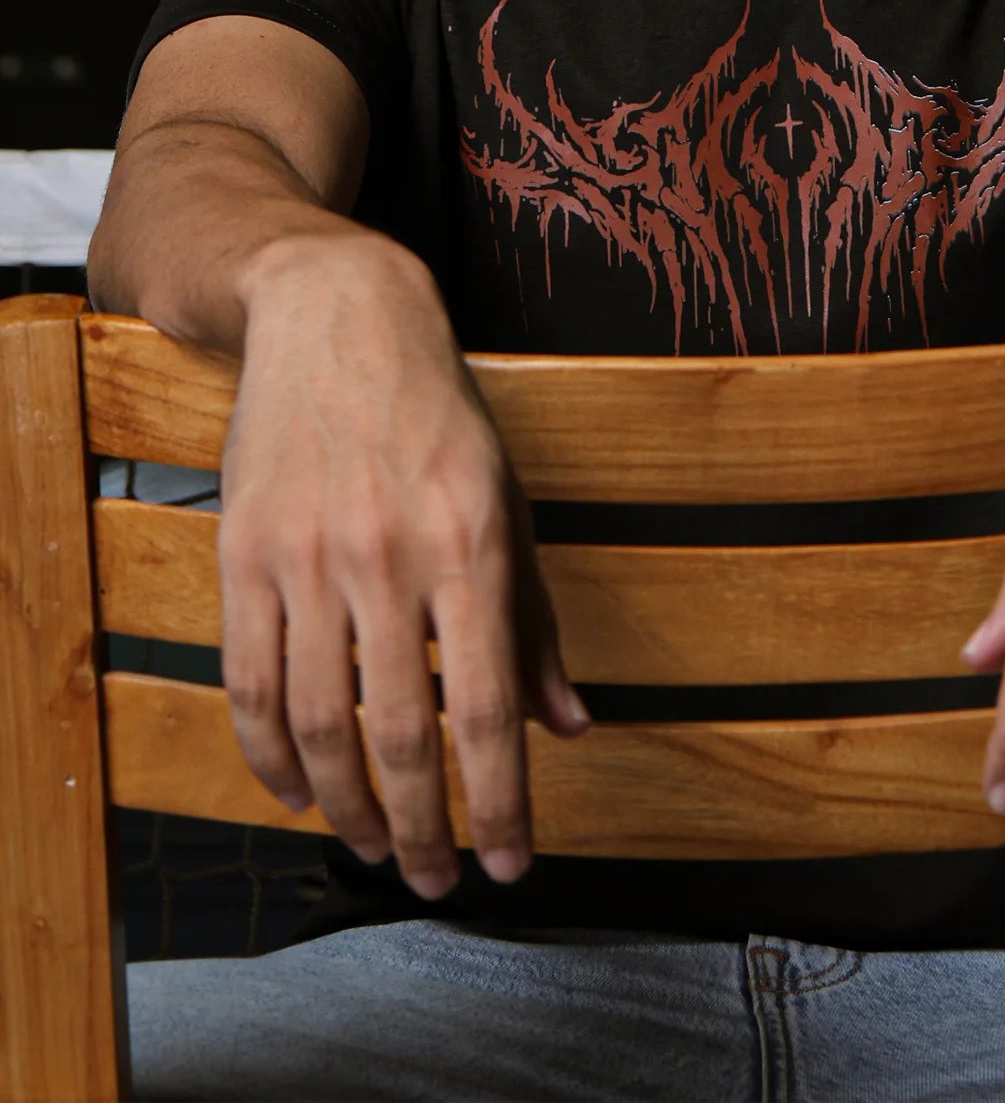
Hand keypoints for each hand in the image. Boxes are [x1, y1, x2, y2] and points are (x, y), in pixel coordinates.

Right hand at [216, 233, 589, 900]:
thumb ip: (534, 621)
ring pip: (318, 724)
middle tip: (436, 877)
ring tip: (376, 845)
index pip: (486, 708)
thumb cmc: (440, 416)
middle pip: (398, 735)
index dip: (499, 802)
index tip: (508, 865)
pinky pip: (251, 682)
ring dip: (347, 807)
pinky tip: (299, 790)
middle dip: (422, 828)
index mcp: (472, 543)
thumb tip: (569, 727)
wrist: (338, 318)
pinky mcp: (245, 554)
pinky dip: (272, 755)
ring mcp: (308, 557)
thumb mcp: (511, 502)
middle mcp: (390, 556)